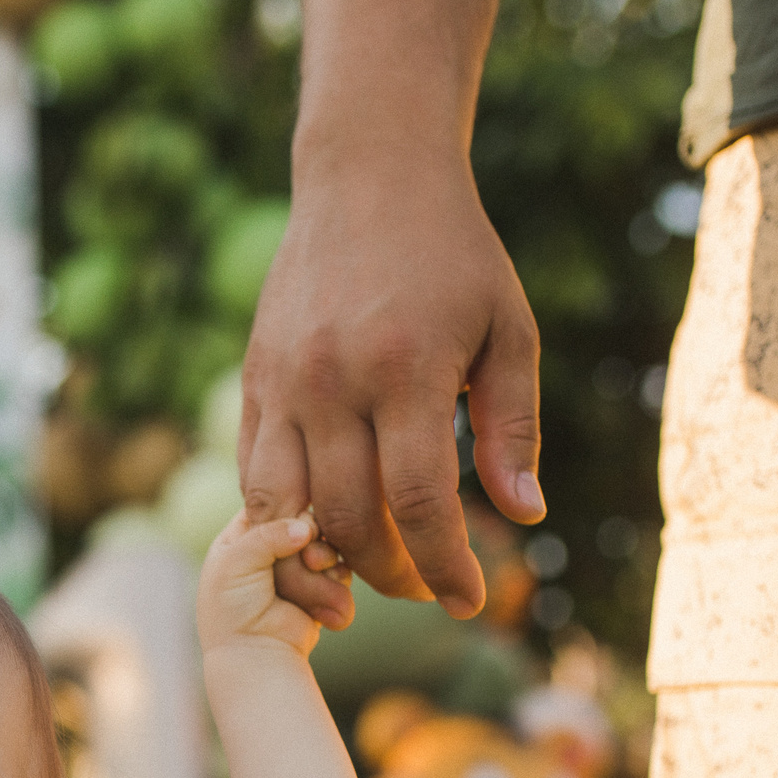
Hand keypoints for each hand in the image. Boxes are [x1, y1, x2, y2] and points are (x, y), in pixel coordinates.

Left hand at [197, 510, 343, 659]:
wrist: (256, 657)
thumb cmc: (234, 611)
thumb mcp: (237, 561)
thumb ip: (270, 532)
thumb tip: (308, 524)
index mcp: (239, 538)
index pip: (271, 502)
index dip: (287, 509)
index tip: (295, 524)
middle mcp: (268, 551)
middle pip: (304, 522)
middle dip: (311, 538)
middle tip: (311, 557)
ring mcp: (295, 571)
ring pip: (326, 545)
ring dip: (325, 559)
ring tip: (318, 571)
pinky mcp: (318, 590)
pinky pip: (339, 570)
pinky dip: (336, 579)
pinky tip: (328, 590)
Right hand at [237, 154, 540, 619]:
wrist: (369, 175)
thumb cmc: (454, 255)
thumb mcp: (509, 330)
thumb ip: (513, 427)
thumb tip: (523, 517)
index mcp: (405, 371)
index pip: (418, 502)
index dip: (443, 565)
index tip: (467, 602)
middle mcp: (333, 382)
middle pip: (349, 520)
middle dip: (390, 574)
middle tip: (422, 588)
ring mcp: (283, 383)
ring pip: (285, 511)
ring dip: (327, 559)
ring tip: (368, 570)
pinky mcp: (255, 381)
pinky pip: (255, 477)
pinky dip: (286, 519)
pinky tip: (325, 527)